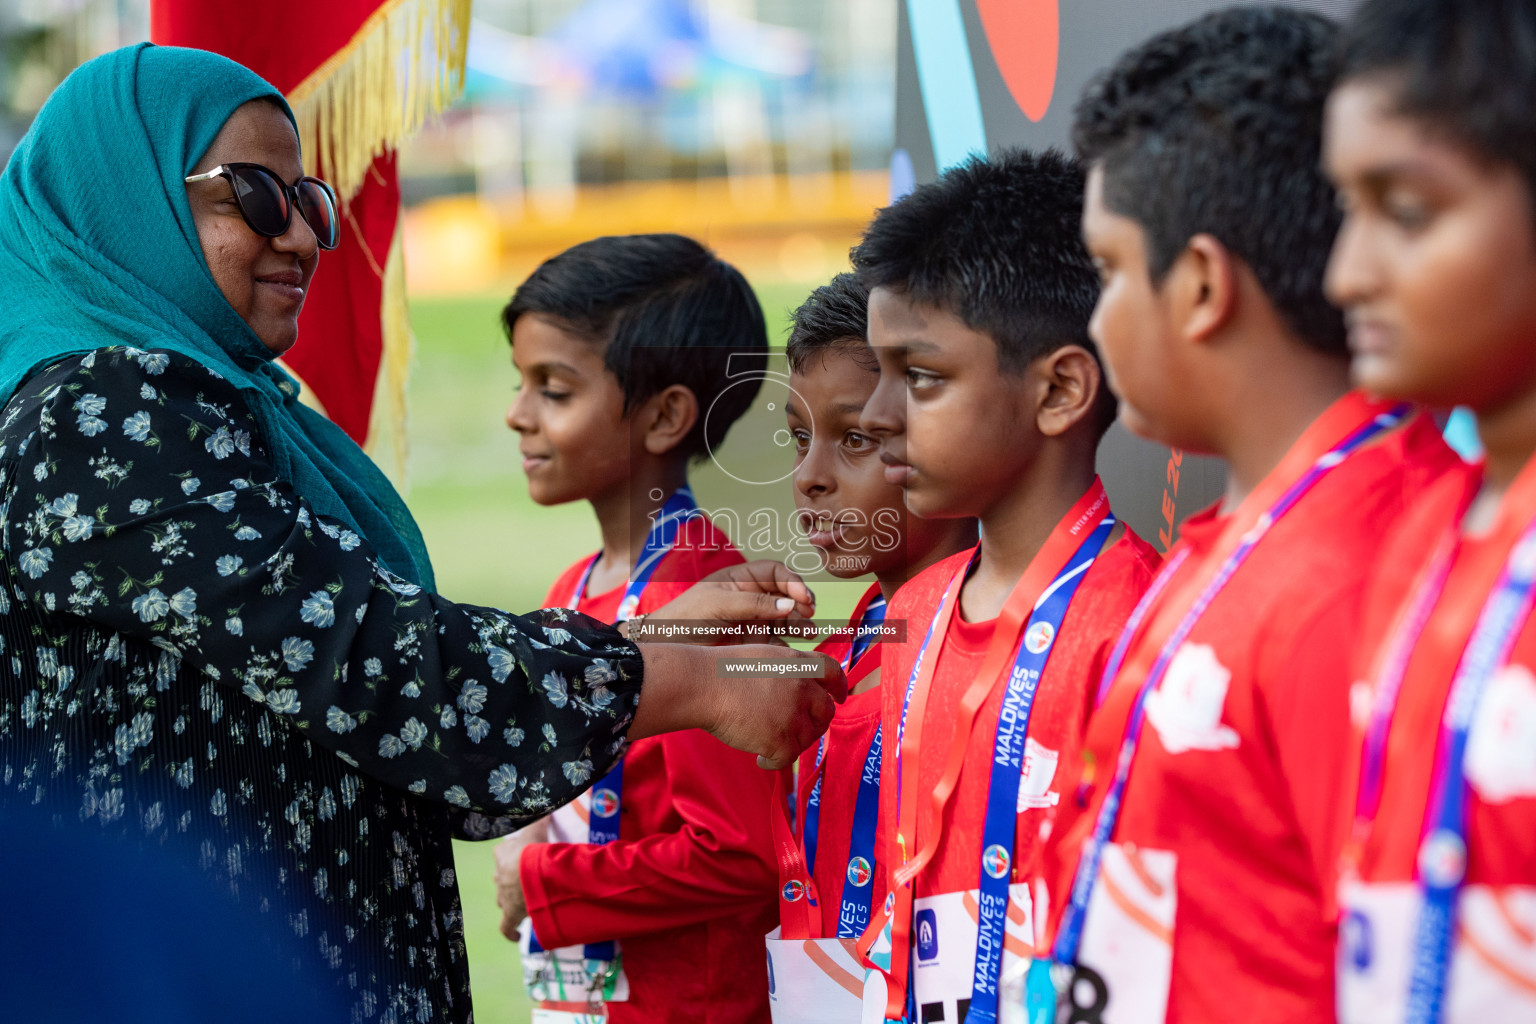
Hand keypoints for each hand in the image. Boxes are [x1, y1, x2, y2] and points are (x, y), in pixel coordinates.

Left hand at [493, 815, 549, 941]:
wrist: (531, 873)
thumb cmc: (532, 849)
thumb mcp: (537, 828)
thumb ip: (541, 817)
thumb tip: (548, 804)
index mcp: (502, 855)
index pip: (503, 853)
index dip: (512, 855)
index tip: (523, 855)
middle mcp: (498, 876)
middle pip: (503, 877)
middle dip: (514, 879)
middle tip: (531, 879)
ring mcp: (502, 897)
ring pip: (504, 899)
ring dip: (514, 900)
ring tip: (530, 901)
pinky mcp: (509, 915)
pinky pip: (506, 927)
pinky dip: (510, 932)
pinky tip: (515, 936)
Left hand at [626, 560, 815, 644]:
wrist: (668, 647)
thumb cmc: (687, 617)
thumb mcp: (719, 605)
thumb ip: (754, 604)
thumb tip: (790, 605)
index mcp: (742, 579)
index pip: (776, 573)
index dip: (792, 582)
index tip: (803, 596)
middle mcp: (752, 598)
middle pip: (786, 596)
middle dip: (800, 603)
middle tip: (809, 613)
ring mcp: (755, 621)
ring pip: (786, 619)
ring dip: (800, 623)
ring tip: (809, 631)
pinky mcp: (754, 644)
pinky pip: (778, 643)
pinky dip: (790, 646)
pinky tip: (797, 652)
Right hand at [630, 643, 845, 768]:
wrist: (703, 686)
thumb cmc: (721, 671)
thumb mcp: (763, 656)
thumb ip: (787, 671)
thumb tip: (799, 691)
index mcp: (797, 663)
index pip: (832, 672)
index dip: (839, 685)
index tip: (839, 696)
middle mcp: (802, 687)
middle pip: (826, 711)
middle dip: (816, 722)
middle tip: (799, 731)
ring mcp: (794, 714)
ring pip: (807, 737)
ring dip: (792, 743)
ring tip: (768, 743)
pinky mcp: (782, 740)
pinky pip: (788, 758)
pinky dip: (774, 761)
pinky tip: (760, 758)